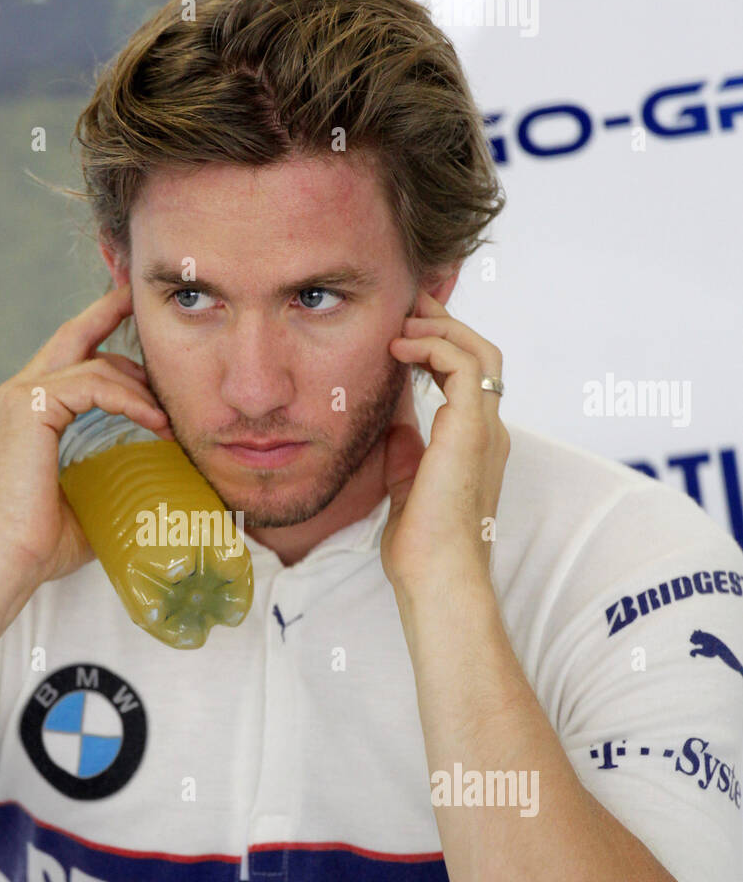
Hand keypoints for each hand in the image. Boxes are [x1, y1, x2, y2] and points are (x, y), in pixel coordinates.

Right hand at [0, 283, 172, 594]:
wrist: (2, 563)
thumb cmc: (39, 546)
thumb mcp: (88, 501)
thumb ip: (114, 478)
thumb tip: (160, 485)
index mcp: (26, 413)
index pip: (68, 356)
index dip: (100, 331)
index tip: (133, 317)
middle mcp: (18, 396)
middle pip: (76, 337)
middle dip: (115, 317)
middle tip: (154, 314)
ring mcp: (19, 397)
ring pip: (93, 364)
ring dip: (139, 387)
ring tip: (168, 419)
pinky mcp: (28, 406)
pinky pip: (91, 383)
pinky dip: (128, 399)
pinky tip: (154, 422)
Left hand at [380, 289, 509, 594]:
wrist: (437, 578)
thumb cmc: (421, 546)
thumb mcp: (407, 485)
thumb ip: (406, 451)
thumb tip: (394, 423)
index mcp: (476, 443)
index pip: (468, 377)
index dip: (441, 345)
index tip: (406, 328)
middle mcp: (488, 431)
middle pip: (480, 354)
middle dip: (445, 322)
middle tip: (409, 303)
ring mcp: (485, 429)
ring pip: (478, 352)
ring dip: (440, 327)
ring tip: (403, 319)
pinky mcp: (472, 431)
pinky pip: (462, 366)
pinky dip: (433, 346)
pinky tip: (400, 347)